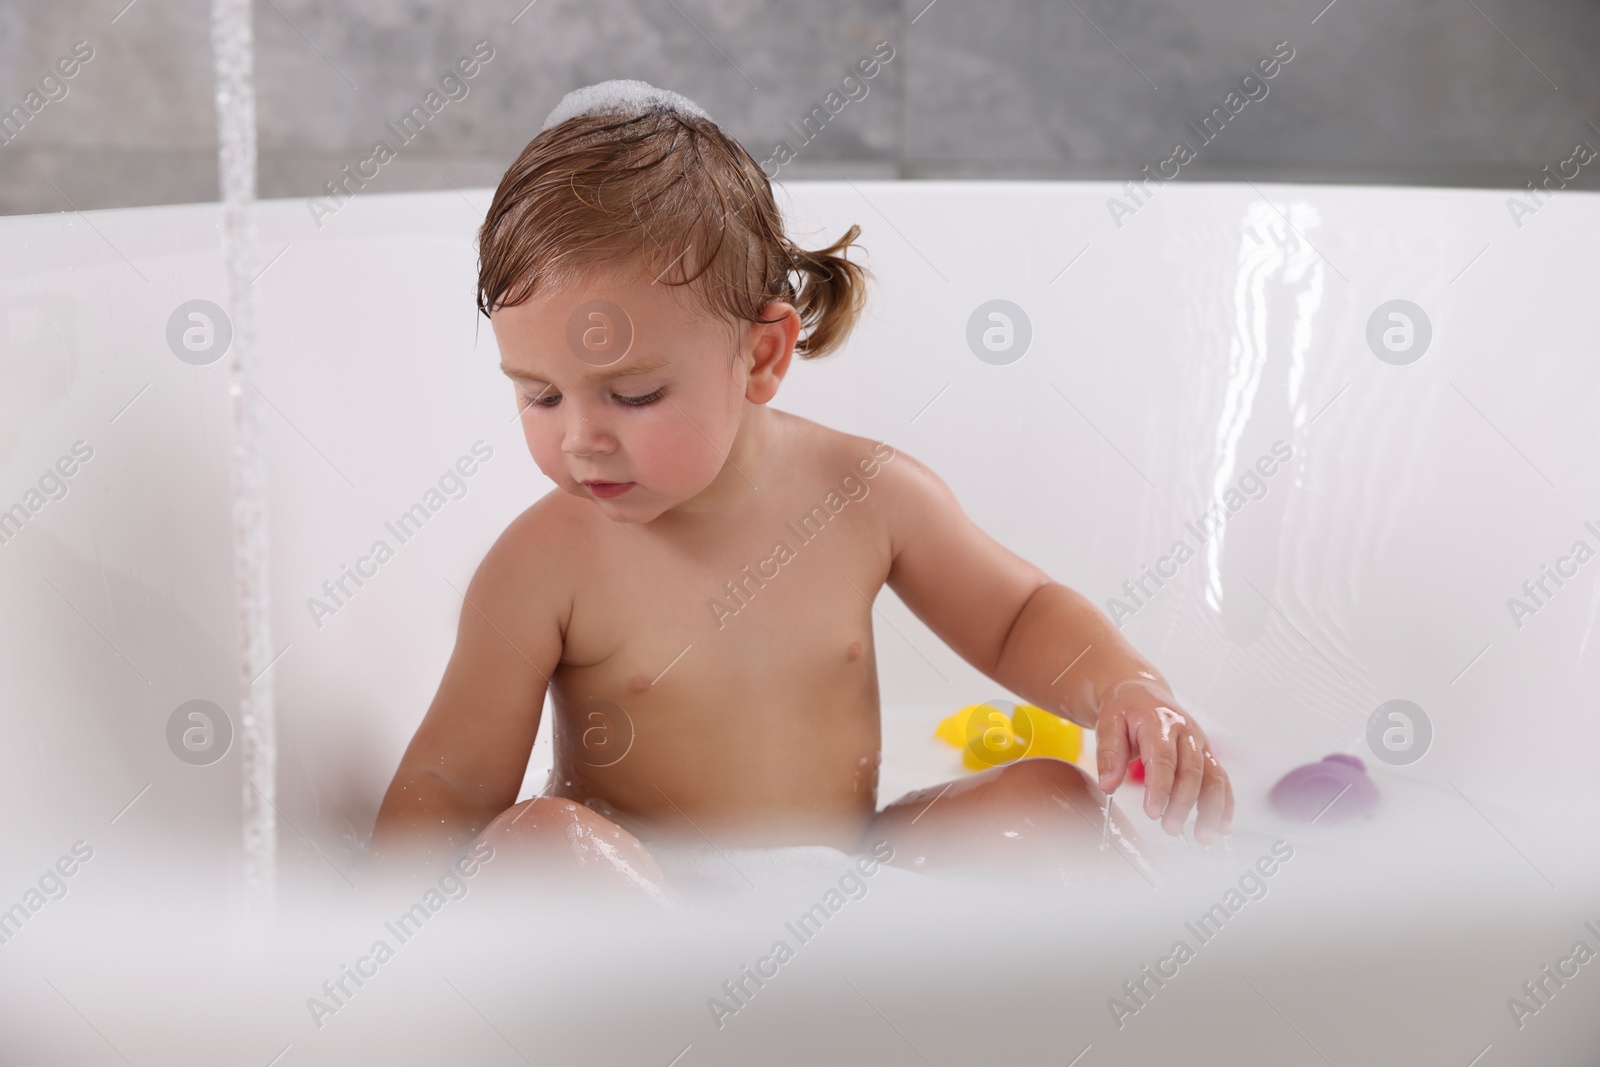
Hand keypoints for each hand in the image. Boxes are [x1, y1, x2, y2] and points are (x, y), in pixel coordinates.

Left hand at [1094, 678, 1232, 842]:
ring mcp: (1200, 743)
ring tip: (1203, 836)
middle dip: (1183, 803)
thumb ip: (1109, 754)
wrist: (1141, 692)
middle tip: (1170, 828)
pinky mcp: (1207, 754)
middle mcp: (1186, 732)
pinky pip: (1221, 779)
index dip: (1160, 787)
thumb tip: (1108, 785)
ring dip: (1211, 808)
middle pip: (1191, 771)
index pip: (1163, 758)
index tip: (1152, 813)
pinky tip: (1222, 826)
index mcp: (1160, 722)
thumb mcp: (1108, 724)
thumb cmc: (1124, 710)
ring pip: (1213, 777)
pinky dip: (1225, 803)